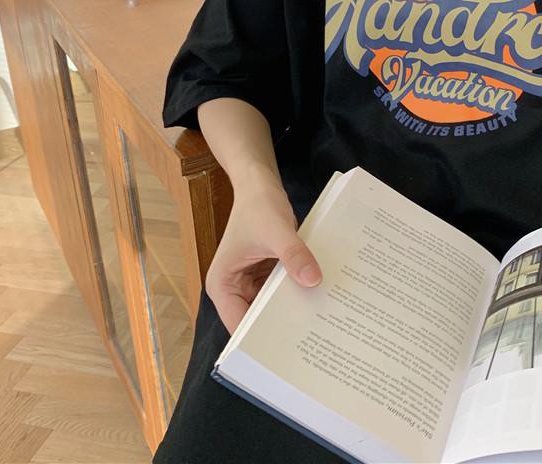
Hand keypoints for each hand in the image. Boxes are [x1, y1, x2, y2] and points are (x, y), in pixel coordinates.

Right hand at [205, 177, 321, 335]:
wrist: (260, 185)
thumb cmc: (258, 205)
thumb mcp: (277, 231)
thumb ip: (294, 255)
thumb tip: (313, 281)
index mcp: (222, 285)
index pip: (239, 326)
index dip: (260, 342)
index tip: (286, 356)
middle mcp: (233, 289)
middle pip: (257, 321)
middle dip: (281, 329)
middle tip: (311, 343)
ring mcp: (250, 283)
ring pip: (271, 308)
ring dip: (291, 311)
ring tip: (319, 327)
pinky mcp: (266, 275)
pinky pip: (282, 292)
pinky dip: (296, 294)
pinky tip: (318, 301)